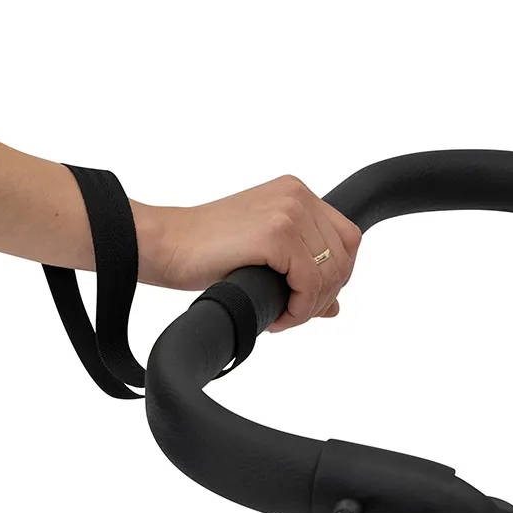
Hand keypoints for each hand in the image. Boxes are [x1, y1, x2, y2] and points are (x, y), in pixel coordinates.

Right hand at [133, 176, 361, 330]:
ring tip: (281, 318)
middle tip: (292, 314)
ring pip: (330, 273)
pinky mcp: (276, 233)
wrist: (165, 245)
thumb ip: (303, 272)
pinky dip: (298, 310)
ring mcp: (288, 211)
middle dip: (324, 295)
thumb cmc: (205, 251)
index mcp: (296, 193)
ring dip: (309, 306)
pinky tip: (275, 319)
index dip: (335, 275)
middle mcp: (297, 195)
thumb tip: (334, 307)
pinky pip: (309, 283)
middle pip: (344, 256)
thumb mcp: (265, 257)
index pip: (347, 239)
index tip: (308, 299)